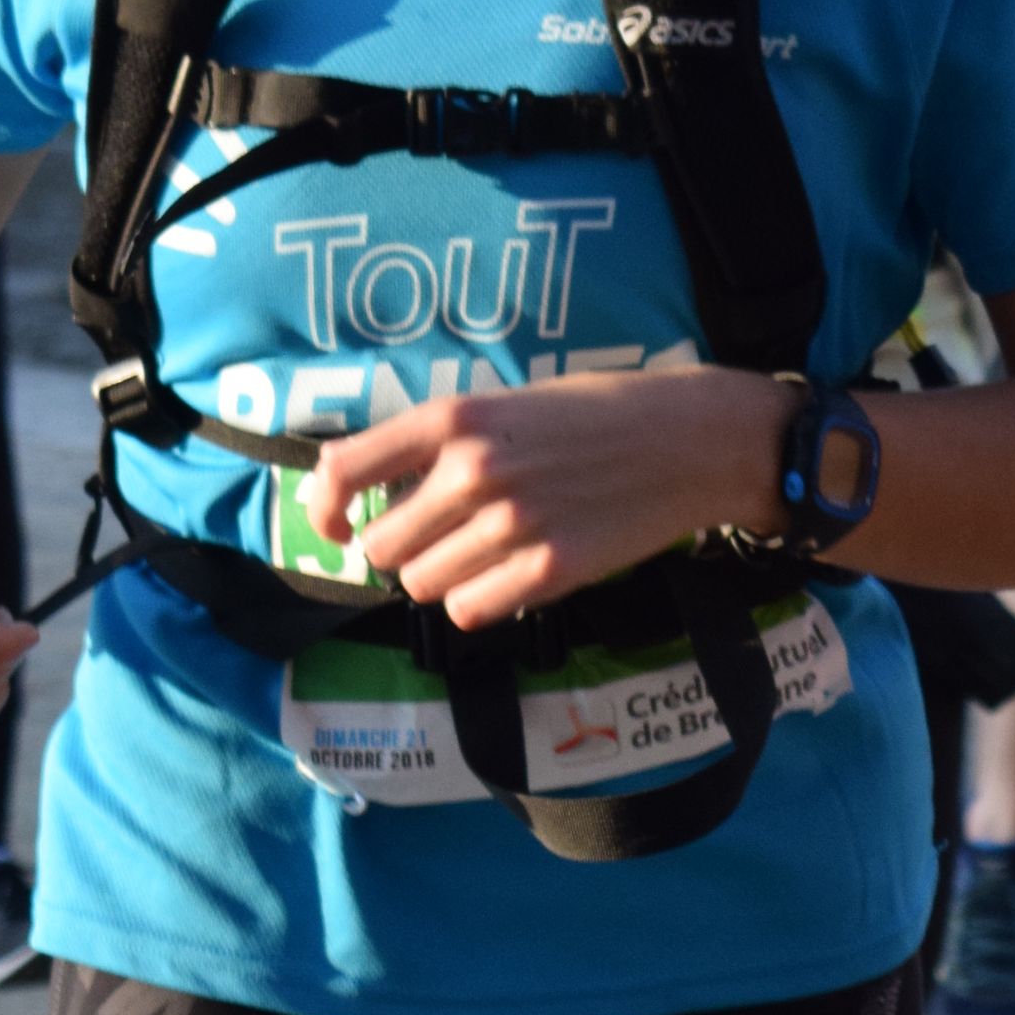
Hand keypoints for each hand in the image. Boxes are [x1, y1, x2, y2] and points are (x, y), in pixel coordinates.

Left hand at [306, 367, 787, 628]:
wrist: (687, 440)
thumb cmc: (596, 416)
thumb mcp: (507, 403)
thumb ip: (440, 444)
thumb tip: (370, 495)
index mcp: (455, 420)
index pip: (345, 470)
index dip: (326, 507)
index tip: (338, 525)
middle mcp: (473, 471)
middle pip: (382, 545)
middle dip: (402, 547)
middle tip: (442, 537)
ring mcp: (510, 525)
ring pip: (421, 584)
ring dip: (443, 577)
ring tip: (487, 552)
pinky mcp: (549, 570)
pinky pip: (469, 610)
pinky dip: (479, 602)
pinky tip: (511, 575)